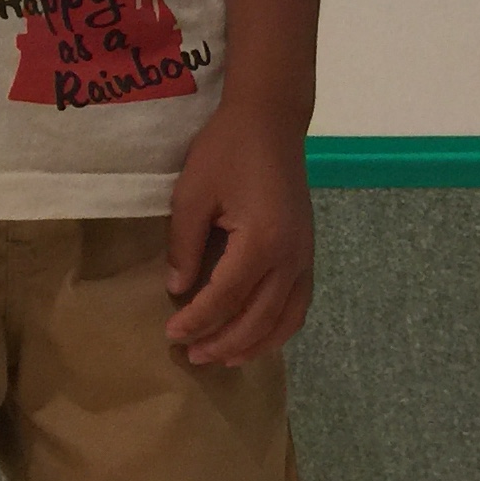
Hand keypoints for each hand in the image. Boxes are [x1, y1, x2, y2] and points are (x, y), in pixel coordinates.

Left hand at [162, 100, 313, 367]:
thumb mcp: (192, 193)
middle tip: (192, 356)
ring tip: (223, 359)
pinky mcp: (308, 252)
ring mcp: (304, 257)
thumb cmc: (226, 151)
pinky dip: (280, 328)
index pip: (224, 298)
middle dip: (223, 342)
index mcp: (261, 243)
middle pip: (257, 318)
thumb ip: (184, 244)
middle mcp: (290, 258)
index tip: (171, 334)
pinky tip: (259, 337)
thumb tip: (178, 288)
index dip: (197, 320)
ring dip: (254, 345)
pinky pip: (299, 304)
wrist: (270, 121)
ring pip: (284, 319)